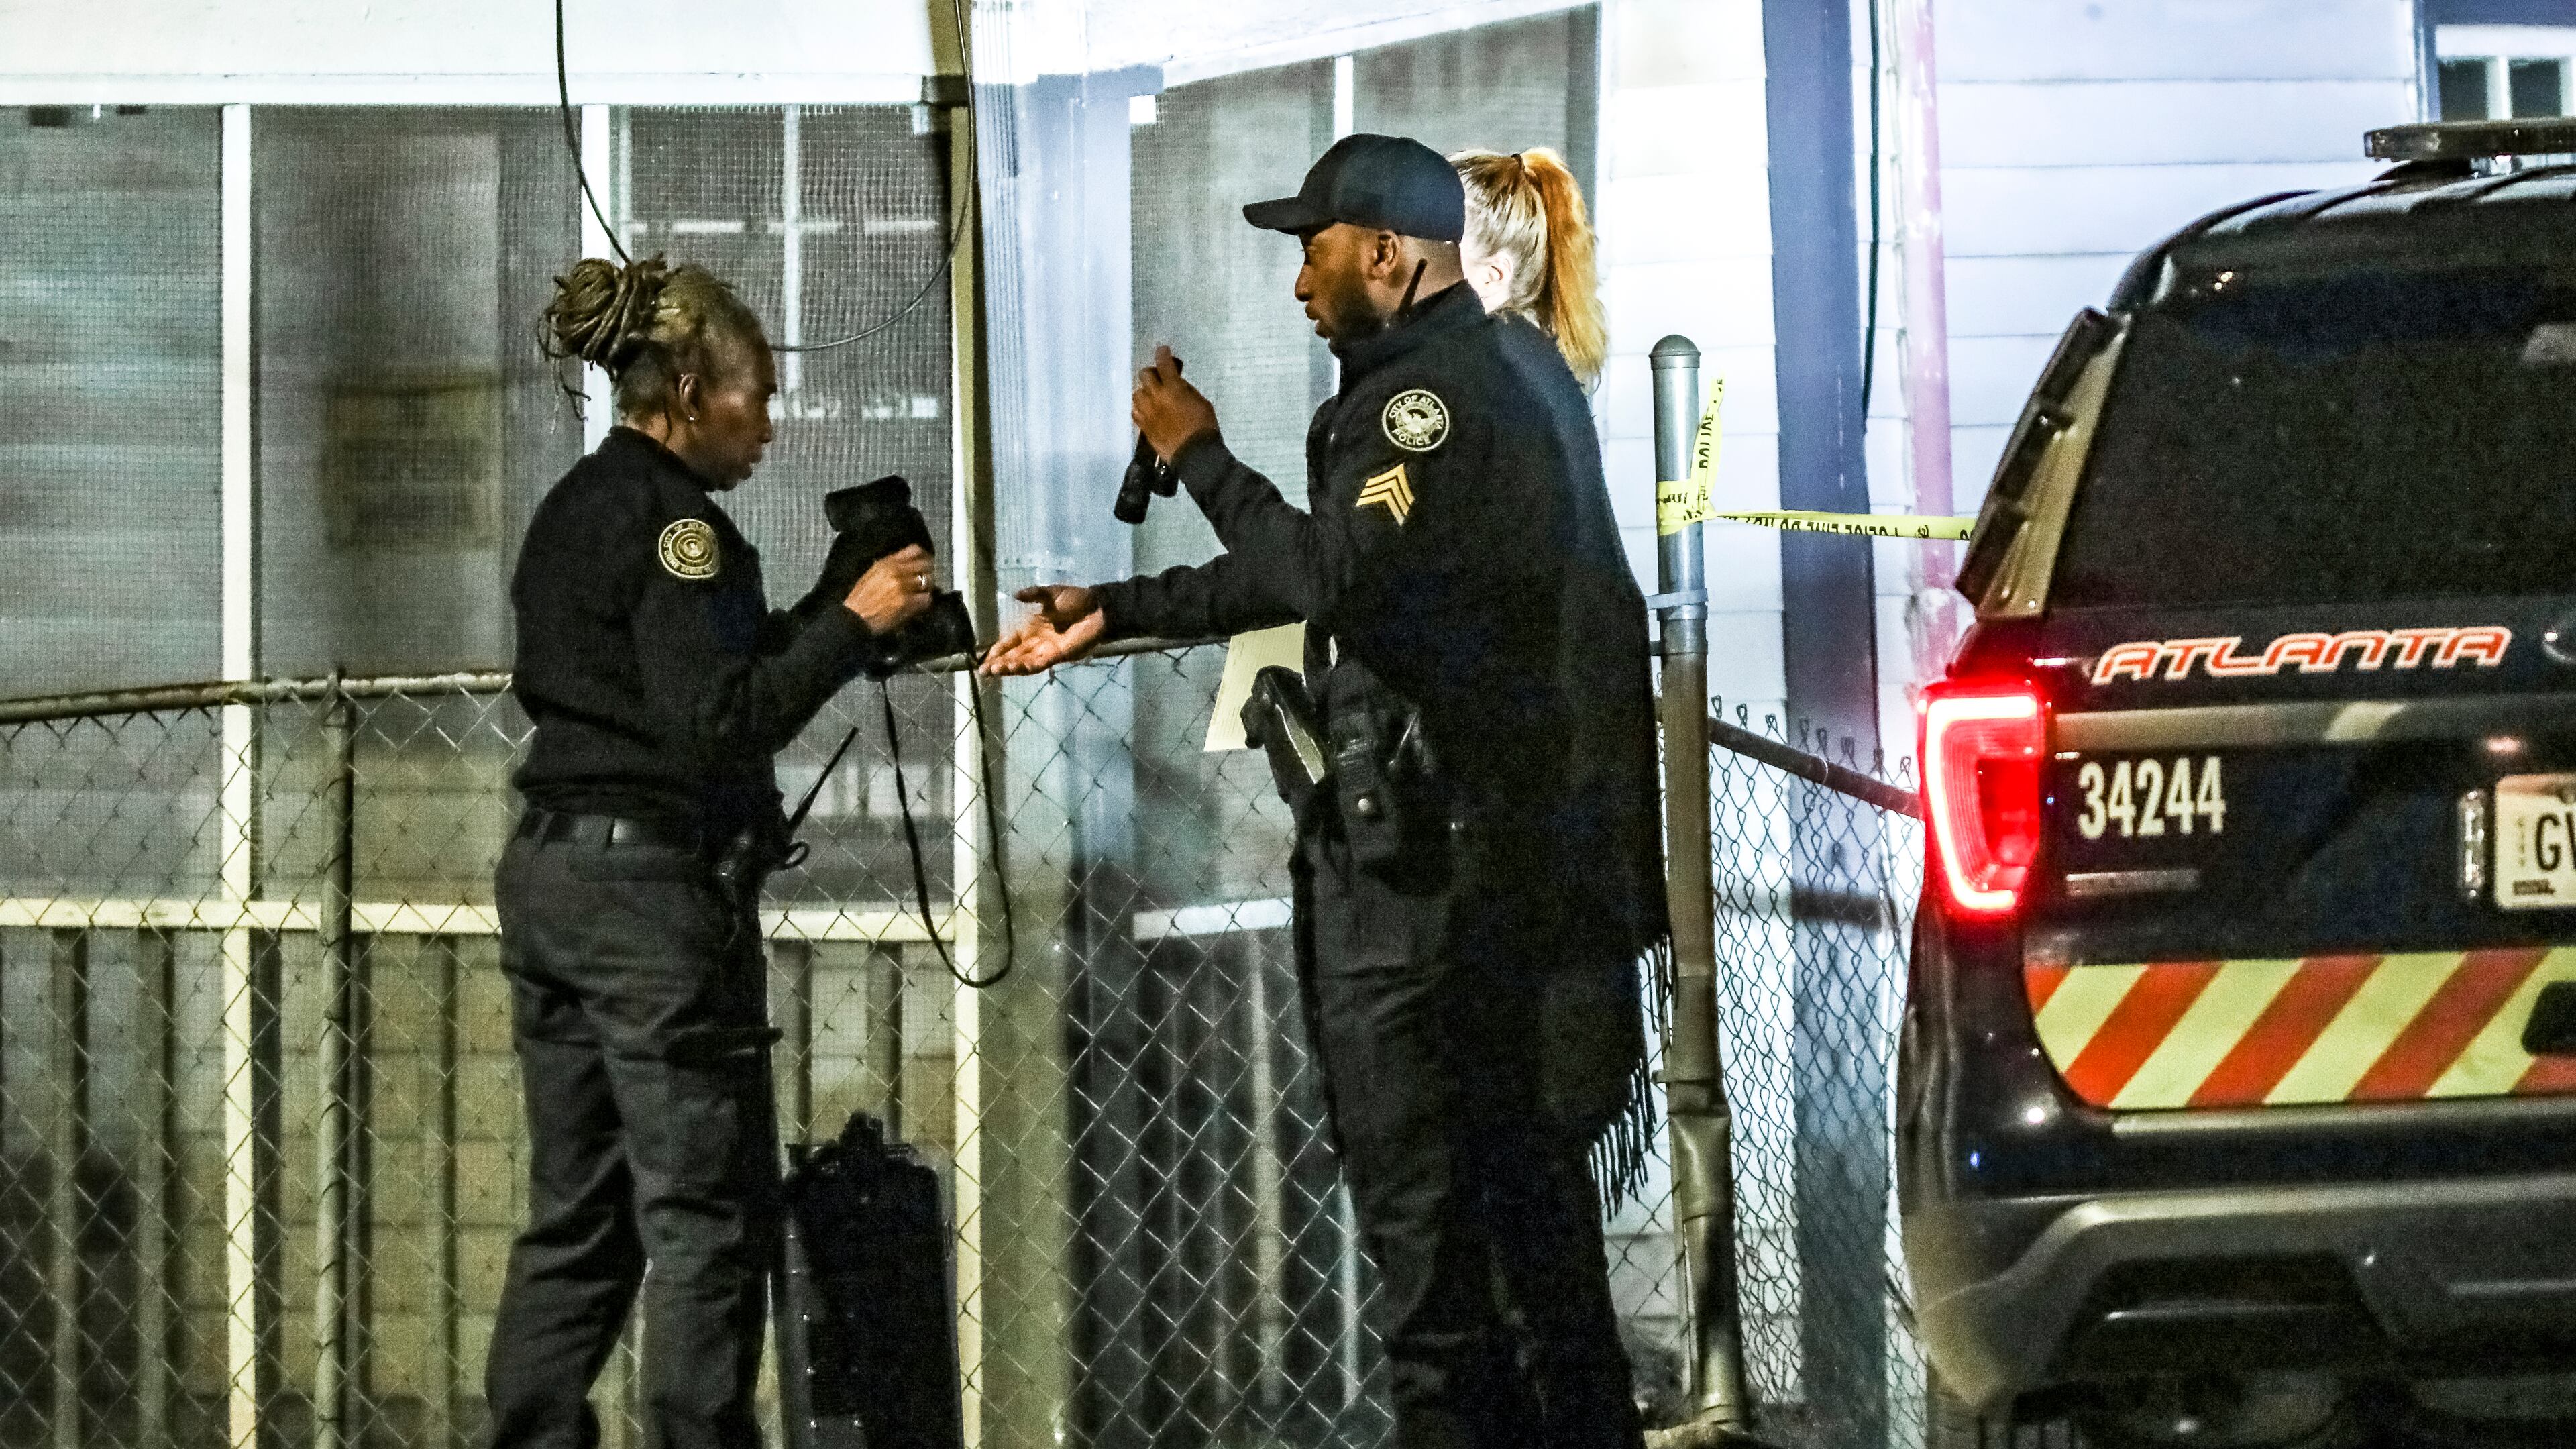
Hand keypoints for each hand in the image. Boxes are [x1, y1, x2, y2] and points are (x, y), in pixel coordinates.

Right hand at [845, 544, 936, 634]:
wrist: (854, 618)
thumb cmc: (860, 600)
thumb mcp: (872, 575)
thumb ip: (890, 567)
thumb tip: (906, 565)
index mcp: (886, 563)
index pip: (914, 550)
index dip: (924, 556)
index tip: (926, 561)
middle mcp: (896, 571)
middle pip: (925, 564)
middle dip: (929, 572)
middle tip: (928, 579)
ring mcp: (903, 586)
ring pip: (928, 581)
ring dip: (928, 588)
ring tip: (923, 593)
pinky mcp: (907, 602)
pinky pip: (926, 598)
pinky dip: (925, 602)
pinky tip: (920, 605)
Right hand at [981, 584, 1105, 675]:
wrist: (1098, 608)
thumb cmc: (1076, 600)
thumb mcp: (1051, 594)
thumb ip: (1034, 595)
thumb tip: (1016, 593)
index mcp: (1031, 627)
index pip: (1009, 642)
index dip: (997, 650)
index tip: (983, 658)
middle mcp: (1036, 642)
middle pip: (1013, 656)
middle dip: (998, 664)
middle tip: (983, 671)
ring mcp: (1046, 650)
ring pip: (1023, 663)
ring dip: (1009, 667)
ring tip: (995, 670)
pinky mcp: (1058, 656)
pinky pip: (1039, 664)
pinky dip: (1027, 666)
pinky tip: (1016, 667)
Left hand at [1132, 346, 1217, 464]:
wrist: (1195, 454)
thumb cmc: (1204, 427)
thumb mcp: (1201, 402)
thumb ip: (1186, 390)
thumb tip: (1177, 383)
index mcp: (1174, 389)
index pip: (1164, 364)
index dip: (1163, 354)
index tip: (1163, 350)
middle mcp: (1157, 397)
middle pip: (1145, 375)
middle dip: (1152, 373)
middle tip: (1160, 378)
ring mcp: (1148, 412)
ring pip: (1137, 393)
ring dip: (1145, 391)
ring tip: (1153, 397)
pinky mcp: (1144, 426)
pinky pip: (1135, 411)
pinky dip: (1140, 408)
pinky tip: (1147, 410)